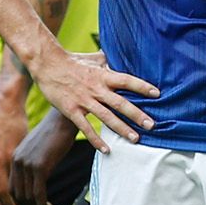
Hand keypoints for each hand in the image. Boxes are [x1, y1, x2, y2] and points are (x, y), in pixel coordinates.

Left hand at [10, 111, 78, 204]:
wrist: (64, 119)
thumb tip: (37, 177)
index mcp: (15, 158)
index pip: (12, 188)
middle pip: (18, 196)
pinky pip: (39, 194)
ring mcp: (27, 165)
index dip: (21, 201)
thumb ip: (33, 162)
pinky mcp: (40, 167)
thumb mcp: (39, 148)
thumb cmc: (56, 132)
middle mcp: (17, 162)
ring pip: (28, 198)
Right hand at [31, 48, 158, 153]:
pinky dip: (96, 140)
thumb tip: (124, 54)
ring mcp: (84, 101)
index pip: (127, 81)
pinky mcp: (71, 110)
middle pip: (120, 103)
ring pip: (106, 117)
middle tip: (152, 125)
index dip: (142, 87)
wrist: (48, 64)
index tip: (157, 94)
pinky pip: (86, 128)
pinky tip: (107, 150)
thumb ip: (110, 61)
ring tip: (136, 139)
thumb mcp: (95, 58)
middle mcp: (96, 89)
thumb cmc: (74, 61)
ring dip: (122, 129)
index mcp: (103, 75)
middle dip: (137, 115)